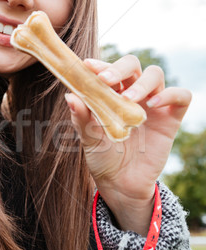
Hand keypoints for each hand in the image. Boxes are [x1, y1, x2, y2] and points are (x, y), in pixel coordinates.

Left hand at [65, 55, 191, 234]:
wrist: (119, 184)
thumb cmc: (102, 156)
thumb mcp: (87, 138)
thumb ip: (81, 117)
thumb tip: (69, 96)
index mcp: (111, 93)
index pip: (109, 70)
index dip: (100, 65)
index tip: (88, 67)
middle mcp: (132, 94)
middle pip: (133, 65)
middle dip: (119, 68)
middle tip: (106, 80)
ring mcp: (152, 105)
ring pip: (155, 75)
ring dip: (141, 83)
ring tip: (128, 99)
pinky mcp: (170, 119)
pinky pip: (181, 97)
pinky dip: (170, 94)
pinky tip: (153, 105)